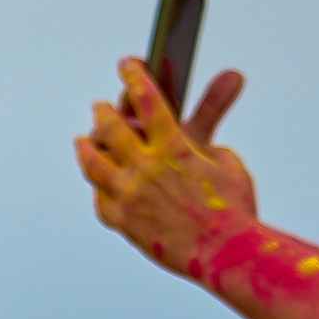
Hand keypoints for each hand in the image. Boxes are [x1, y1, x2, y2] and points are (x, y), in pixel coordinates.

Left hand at [76, 60, 258, 279]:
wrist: (227, 255)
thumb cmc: (235, 210)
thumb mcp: (229, 165)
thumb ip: (208, 146)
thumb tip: (197, 141)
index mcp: (173, 146)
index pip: (147, 99)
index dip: (134, 76)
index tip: (127, 63)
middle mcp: (145, 165)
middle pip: (110, 126)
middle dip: (103, 111)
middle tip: (100, 106)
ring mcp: (129, 192)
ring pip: (92, 161)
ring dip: (87, 146)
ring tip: (84, 140)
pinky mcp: (122, 220)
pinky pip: (100, 199)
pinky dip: (100, 190)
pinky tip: (99, 185)